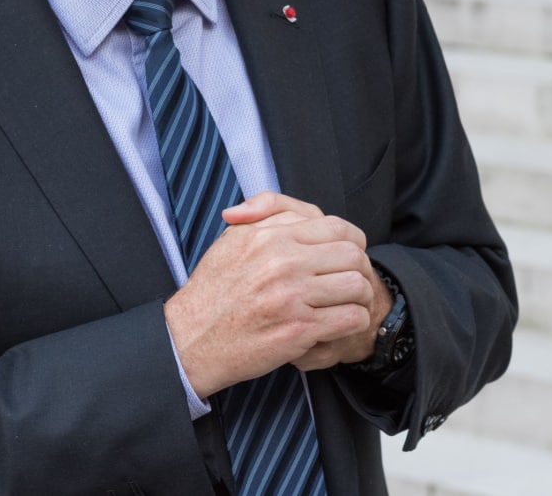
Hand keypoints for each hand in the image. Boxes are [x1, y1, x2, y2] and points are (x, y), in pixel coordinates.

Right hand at [164, 192, 377, 396]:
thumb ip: (265, 215)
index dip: (352, 241)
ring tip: (347, 304)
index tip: (348, 255)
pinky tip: (338, 324)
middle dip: (360, 269)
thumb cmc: (213, 291)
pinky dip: (353, 322)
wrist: (192, 339)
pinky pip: (350, 318)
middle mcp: (283, 262)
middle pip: (352, 255)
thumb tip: (296, 213)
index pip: (336, 227)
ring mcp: (292, 296)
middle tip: (351, 282)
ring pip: (357, 285)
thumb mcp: (231, 240)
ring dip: (359, 297)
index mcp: (270, 237)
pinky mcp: (299, 330)